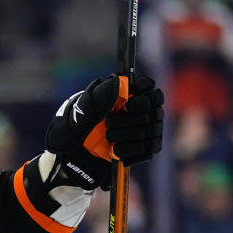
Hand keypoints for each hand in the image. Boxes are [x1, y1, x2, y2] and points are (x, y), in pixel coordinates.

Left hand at [43, 73, 163, 191]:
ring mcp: (149, 130)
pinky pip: (147, 149)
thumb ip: (106, 91)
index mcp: (133, 95)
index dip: (144, 98)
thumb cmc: (84, 121)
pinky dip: (128, 150)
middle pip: (151, 113)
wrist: (80, 148)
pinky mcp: (147, 148)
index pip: (152, 92)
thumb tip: (123, 83)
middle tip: (109, 122)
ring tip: (108, 136)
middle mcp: (146, 111)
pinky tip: (114, 149)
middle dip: (127, 120)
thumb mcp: (89, 103)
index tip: (128, 104)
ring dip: (124, 135)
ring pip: (147, 131)